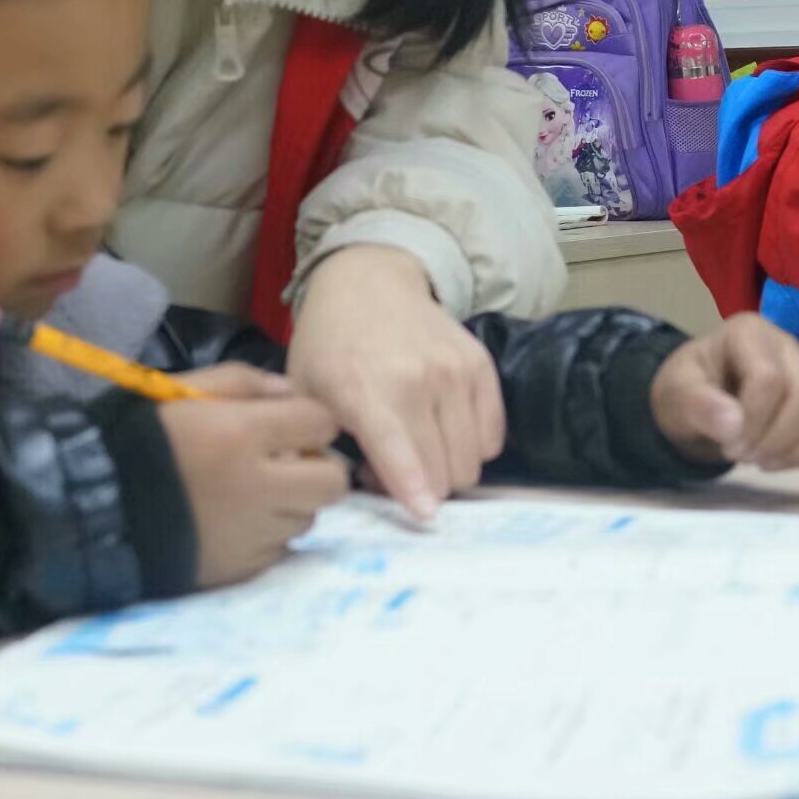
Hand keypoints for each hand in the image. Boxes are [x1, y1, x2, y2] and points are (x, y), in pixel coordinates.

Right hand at [160, 366, 347, 588]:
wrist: (93, 507)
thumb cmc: (138, 438)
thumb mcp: (184, 391)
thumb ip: (244, 383)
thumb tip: (292, 394)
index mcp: (242, 434)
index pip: (321, 423)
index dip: (314, 420)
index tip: (296, 423)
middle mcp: (258, 487)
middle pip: (333, 481)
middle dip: (318, 468)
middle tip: (288, 463)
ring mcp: (252, 535)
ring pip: (307, 518)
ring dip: (291, 503)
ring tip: (252, 494)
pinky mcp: (241, 569)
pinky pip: (278, 549)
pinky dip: (265, 534)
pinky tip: (233, 522)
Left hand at [287, 245, 503, 519]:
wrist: (369, 282)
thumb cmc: (330, 345)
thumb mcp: (305, 392)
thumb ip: (317, 444)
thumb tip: (334, 493)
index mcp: (364, 390)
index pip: (401, 455)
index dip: (414, 494)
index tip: (424, 516)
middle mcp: (417, 379)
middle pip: (442, 472)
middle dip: (421, 489)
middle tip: (394, 471)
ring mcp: (455, 371)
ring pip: (471, 461)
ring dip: (446, 471)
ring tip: (417, 450)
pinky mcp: (482, 366)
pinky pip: (493, 437)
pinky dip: (472, 448)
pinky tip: (443, 432)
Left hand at [649, 314, 798, 474]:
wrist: (694, 404)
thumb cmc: (686, 391)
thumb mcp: (677, 394)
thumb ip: (699, 405)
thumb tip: (734, 425)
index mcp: (750, 333)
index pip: (769, 378)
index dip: (753, 421)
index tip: (729, 443)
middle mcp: (788, 348)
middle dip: (778, 439)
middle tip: (747, 457)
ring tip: (766, 462)